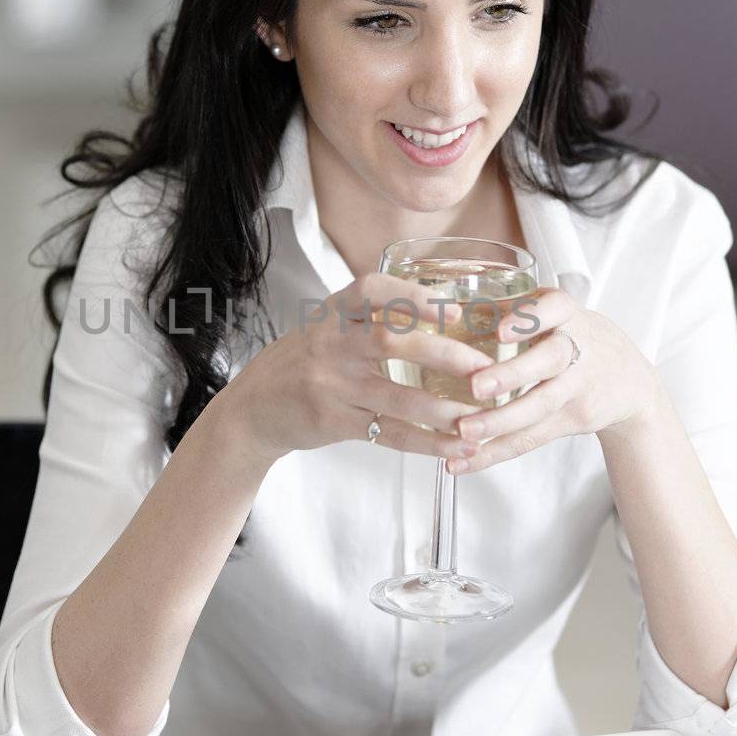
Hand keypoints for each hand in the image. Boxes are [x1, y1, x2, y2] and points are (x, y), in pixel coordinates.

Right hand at [225, 272, 494, 467]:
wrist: (252, 409)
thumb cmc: (304, 362)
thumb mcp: (328, 327)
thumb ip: (374, 317)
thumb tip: (446, 308)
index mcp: (332, 313)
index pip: (372, 290)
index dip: (415, 296)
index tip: (456, 310)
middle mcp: (330, 344)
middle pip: (392, 341)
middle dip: (445, 356)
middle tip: (485, 370)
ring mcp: (329, 384)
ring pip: (396, 398)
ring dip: (444, 410)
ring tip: (481, 418)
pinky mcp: (331, 421)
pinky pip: (387, 433)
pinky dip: (425, 441)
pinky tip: (453, 445)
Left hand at [451, 287, 664, 473]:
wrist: (630, 381)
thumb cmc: (573, 336)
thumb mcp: (553, 312)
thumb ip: (509, 307)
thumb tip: (444, 306)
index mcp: (566, 313)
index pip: (554, 309)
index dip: (528, 320)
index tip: (501, 331)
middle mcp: (577, 348)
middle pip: (548, 361)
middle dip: (512, 375)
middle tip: (477, 386)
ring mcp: (578, 387)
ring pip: (539, 405)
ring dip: (499, 421)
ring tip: (463, 431)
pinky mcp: (572, 419)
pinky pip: (531, 437)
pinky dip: (495, 452)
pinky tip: (463, 462)